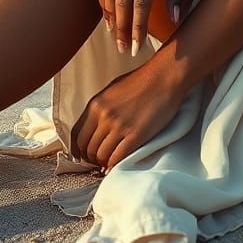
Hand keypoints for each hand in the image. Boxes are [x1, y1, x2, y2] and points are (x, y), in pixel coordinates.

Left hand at [69, 61, 184, 171]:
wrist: (165, 76)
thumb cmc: (142, 80)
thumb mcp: (112, 89)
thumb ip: (101, 107)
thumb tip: (95, 127)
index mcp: (96, 104)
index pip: (77, 135)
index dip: (78, 150)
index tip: (82, 155)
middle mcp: (104, 116)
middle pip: (88, 148)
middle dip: (91, 158)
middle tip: (97, 160)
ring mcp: (120, 126)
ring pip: (102, 155)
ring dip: (103, 162)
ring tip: (108, 163)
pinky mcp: (136, 135)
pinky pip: (118, 157)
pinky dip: (115, 165)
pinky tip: (116, 165)